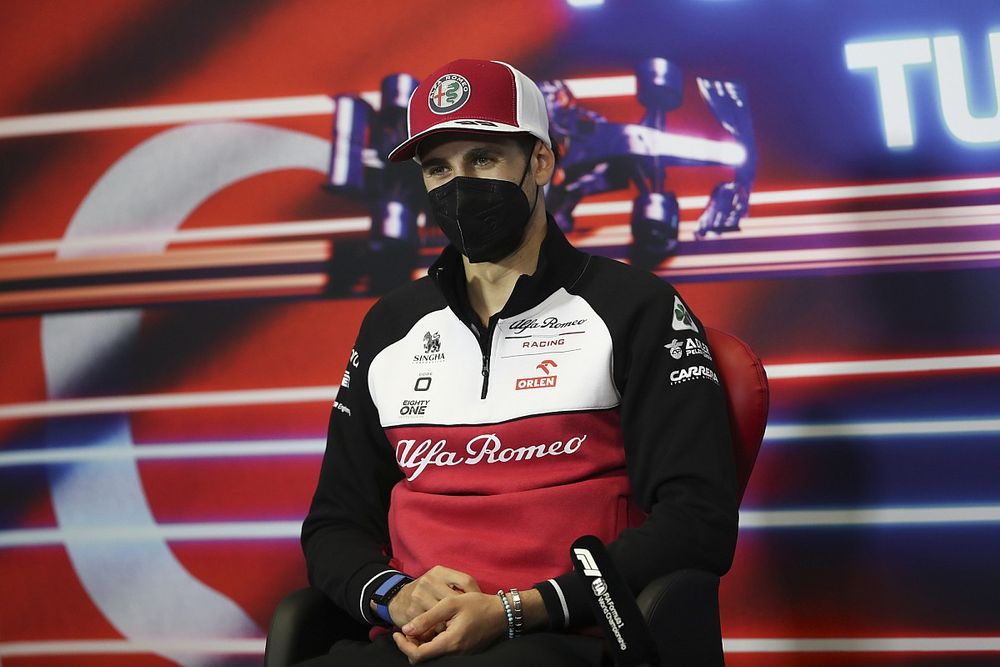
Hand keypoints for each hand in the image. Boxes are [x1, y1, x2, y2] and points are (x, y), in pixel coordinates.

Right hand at [388, 566, 480, 626]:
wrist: (397, 599)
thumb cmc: (426, 592)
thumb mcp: (439, 581)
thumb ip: (456, 585)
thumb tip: (479, 597)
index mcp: (439, 571)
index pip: (466, 581)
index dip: (475, 594)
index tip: (477, 603)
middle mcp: (428, 581)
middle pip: (456, 599)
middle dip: (463, 611)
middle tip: (468, 618)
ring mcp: (419, 596)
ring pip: (445, 614)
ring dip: (452, 623)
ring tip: (456, 625)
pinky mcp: (412, 612)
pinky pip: (433, 625)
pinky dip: (441, 630)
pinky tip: (444, 630)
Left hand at [392, 592, 506, 663]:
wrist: (503, 613)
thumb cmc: (478, 604)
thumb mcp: (451, 604)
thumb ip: (428, 617)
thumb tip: (406, 629)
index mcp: (450, 643)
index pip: (418, 654)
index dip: (404, 645)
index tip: (397, 632)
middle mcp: (455, 653)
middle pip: (424, 657)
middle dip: (411, 644)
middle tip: (407, 628)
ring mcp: (460, 655)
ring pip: (433, 654)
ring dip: (422, 643)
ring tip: (420, 625)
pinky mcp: (464, 652)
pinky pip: (443, 651)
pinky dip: (433, 642)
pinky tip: (434, 627)